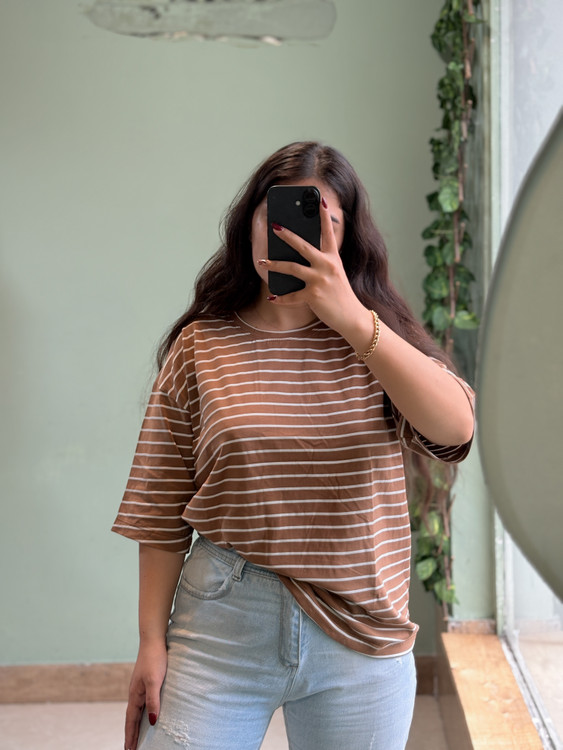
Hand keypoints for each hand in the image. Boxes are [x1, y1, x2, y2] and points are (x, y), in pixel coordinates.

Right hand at [124, 639, 167, 749]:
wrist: (153, 639)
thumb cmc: (155, 659)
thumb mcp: (155, 681)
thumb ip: (153, 701)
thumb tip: (152, 722)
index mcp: (135, 695)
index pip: (131, 721)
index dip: (130, 736)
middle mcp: (135, 693)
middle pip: (132, 719)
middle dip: (131, 734)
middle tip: (131, 749)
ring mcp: (140, 687)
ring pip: (136, 711)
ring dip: (136, 725)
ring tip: (137, 737)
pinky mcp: (146, 681)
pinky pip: (142, 702)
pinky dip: (142, 713)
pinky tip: (147, 713)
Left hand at [265, 196, 368, 338]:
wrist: (352, 317)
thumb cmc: (340, 294)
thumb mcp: (334, 274)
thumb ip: (320, 263)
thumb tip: (295, 257)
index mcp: (333, 258)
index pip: (328, 232)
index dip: (323, 215)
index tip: (319, 199)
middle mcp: (327, 266)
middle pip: (303, 246)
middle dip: (287, 235)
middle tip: (275, 226)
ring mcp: (320, 280)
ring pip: (292, 268)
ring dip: (274, 265)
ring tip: (262, 262)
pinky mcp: (313, 296)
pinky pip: (292, 296)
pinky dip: (281, 298)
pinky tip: (272, 297)